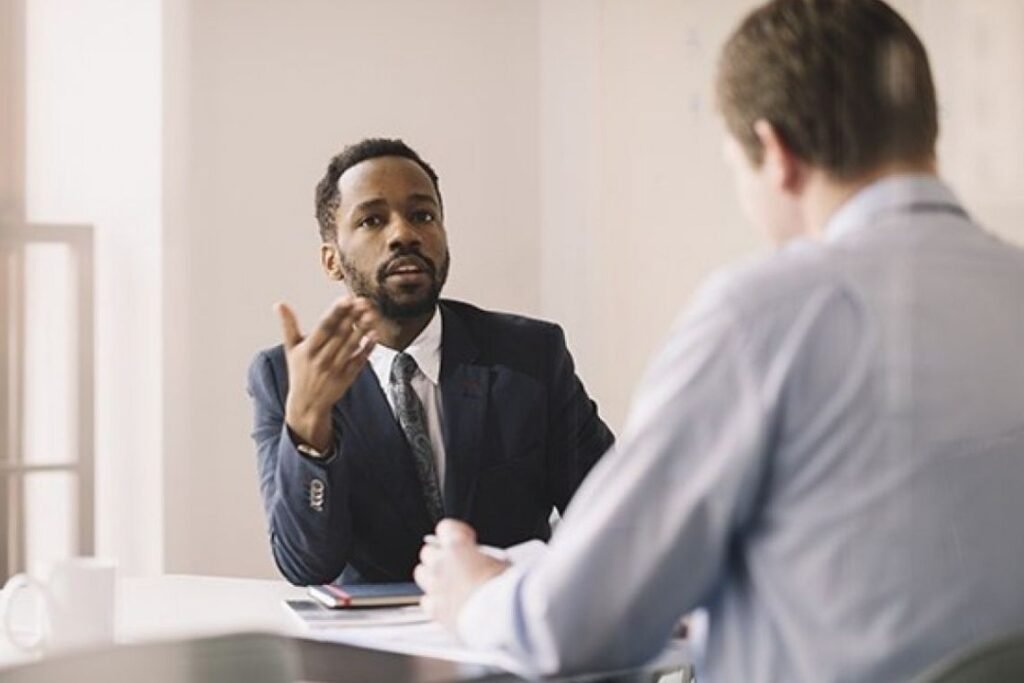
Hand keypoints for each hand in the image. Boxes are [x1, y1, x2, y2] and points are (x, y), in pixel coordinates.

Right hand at [277, 297, 379, 451]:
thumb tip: (279, 304)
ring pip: (351, 346)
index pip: (324, 328)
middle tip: (364, 301)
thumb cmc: (299, 372)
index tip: (346, 299)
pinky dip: (368, 348)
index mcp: (308, 350)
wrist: (307, 404)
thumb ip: (288, 325)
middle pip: (340, 335)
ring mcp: (336, 369)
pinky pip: (359, 360)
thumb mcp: (291, 349)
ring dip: (362, 330)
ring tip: (371, 314)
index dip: (336, 313)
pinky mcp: (347, 377)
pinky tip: (375, 335)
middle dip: (352, 317)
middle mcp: (322, 360)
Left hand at [414, 519, 509, 630]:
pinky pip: (426, 601)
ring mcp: (436, 589)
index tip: (467, 538)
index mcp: (457, 547)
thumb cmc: (508, 589)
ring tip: (449, 582)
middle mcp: (441, 565)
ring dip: (432, 575)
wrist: (504, 619)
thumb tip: (487, 561)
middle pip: (428, 552)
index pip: (446, 527)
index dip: (457, 532)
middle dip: (440, 554)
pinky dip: (434, 601)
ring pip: (421, 574)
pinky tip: (448, 604)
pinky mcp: (436, 612)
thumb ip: (487, 557)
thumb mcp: (504, 562)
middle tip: (456, 562)